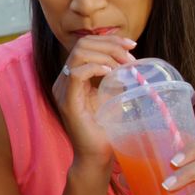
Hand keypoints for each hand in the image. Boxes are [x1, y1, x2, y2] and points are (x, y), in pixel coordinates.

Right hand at [52, 35, 135, 164]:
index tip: (131, 45)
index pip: (85, 45)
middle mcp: (63, 80)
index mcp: (72, 77)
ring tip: (123, 66)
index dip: (109, 39)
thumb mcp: (112, 94)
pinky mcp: (67, 101)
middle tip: (130, 57)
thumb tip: (129, 58)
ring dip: (106, 55)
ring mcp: (62, 90)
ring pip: (79, 54)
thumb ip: (114, 76)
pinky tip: (111, 73)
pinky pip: (76, 74)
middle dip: (110, 45)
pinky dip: (96, 68)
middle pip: (82, 45)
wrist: (96, 155)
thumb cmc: (105, 128)